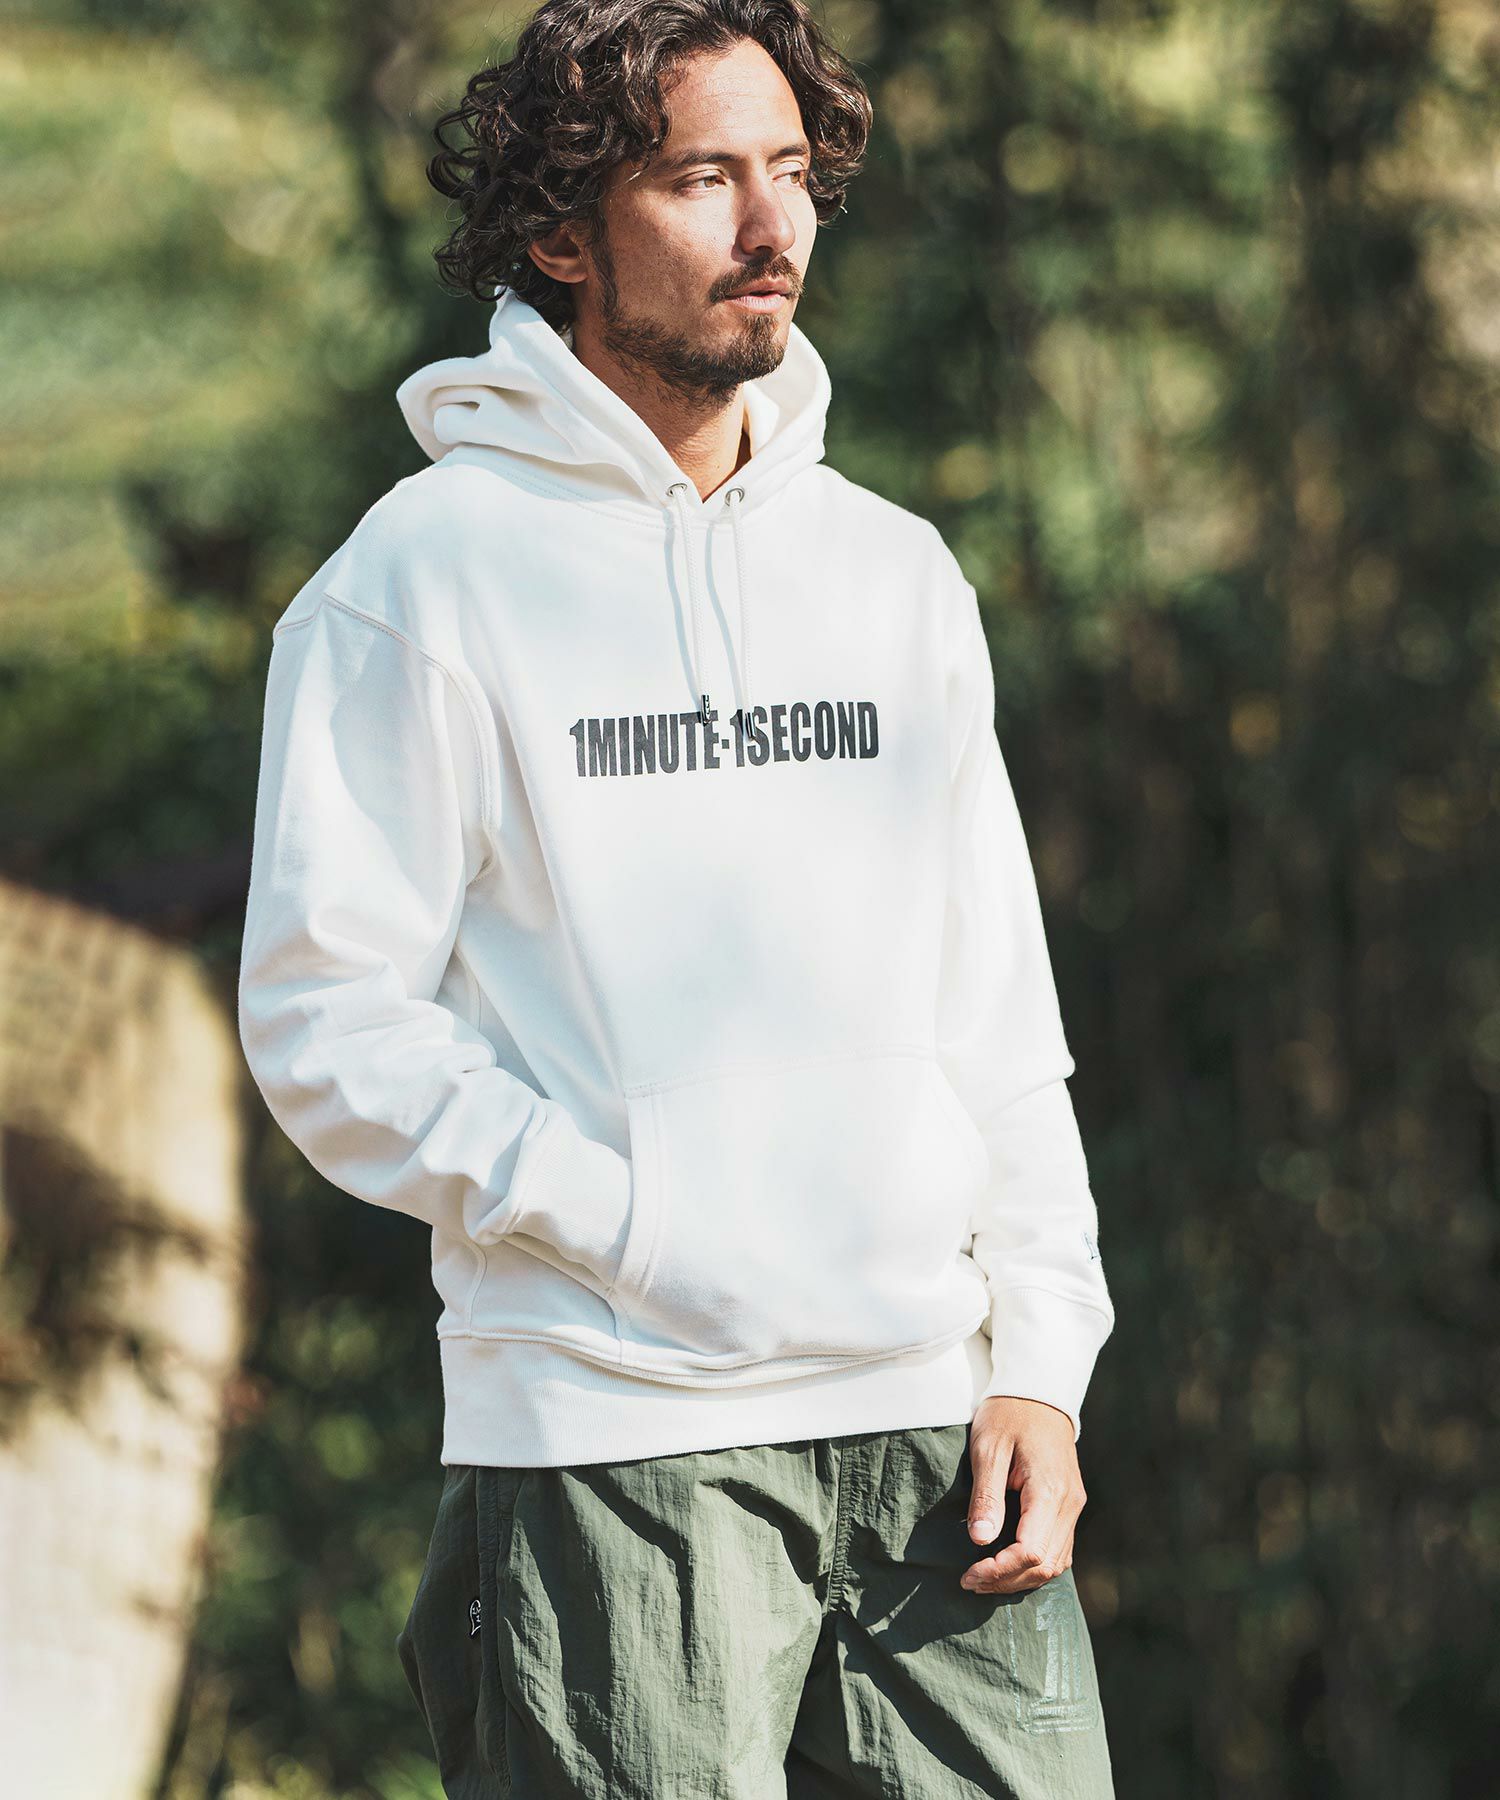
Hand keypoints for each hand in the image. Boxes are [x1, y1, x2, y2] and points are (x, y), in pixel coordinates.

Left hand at [959, 1394, 1085, 1594]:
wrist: (1037, 1392)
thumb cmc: (1008, 1414)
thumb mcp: (989, 1448)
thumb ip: (987, 1495)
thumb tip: (980, 1541)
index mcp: (1049, 1490)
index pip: (1030, 1552)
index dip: (1000, 1571)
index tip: (969, 1574)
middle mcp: (1069, 1504)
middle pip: (1045, 1565)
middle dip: (1007, 1581)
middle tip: (970, 1582)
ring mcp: (1073, 1505)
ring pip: (1056, 1562)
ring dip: (1022, 1577)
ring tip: (985, 1578)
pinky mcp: (1069, 1504)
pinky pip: (1058, 1548)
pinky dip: (1035, 1564)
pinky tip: (1008, 1563)